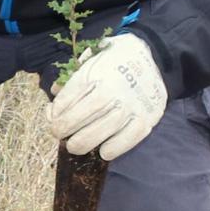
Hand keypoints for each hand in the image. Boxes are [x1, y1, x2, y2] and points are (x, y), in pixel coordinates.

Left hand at [46, 33, 167, 159]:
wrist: (156, 59)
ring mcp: (132, 105)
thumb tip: (54, 92)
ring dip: (85, 142)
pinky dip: (115, 148)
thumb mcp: (92, 59)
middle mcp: (115, 89)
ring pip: (104, 129)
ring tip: (75, 146)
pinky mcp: (147, 117)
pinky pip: (129, 138)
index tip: (53, 116)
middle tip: (59, 134)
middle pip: (84, 114)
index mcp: (99, 72)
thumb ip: (73, 76)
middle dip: (65, 128)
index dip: (58, 109)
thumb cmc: (116, 62)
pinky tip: (104, 151)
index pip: (71, 95)